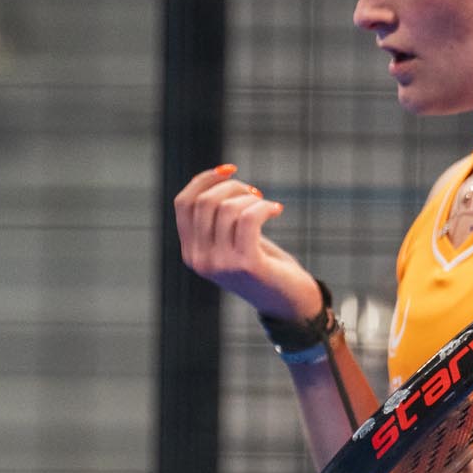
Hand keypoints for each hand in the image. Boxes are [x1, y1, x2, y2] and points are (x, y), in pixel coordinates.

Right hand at [173, 165, 321, 322]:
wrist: (289, 303)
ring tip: (267, 206)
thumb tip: (217, 177)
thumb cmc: (264, 265)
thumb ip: (219, 217)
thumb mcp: (234, 240)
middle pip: (204, 202)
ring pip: (227, 208)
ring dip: (252, 198)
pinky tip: (277, 210)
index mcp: (191, 252)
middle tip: (255, 193)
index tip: (229, 170)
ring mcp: (220, 264)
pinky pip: (248, 218)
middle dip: (232, 186)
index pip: (183, 203)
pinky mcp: (245, 264)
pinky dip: (264, 207)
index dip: (205, 179)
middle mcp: (199, 259)